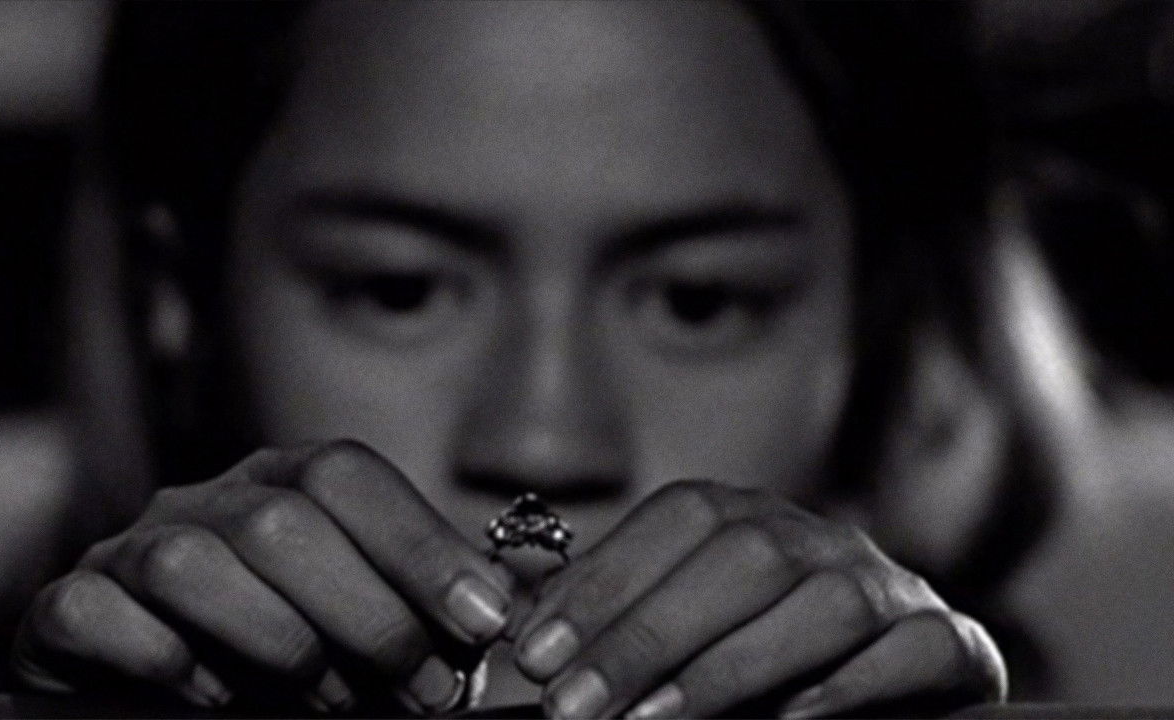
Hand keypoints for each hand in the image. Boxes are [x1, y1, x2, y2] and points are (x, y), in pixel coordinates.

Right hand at [13, 440, 513, 714]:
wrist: (155, 697)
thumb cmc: (277, 660)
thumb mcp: (356, 623)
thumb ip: (413, 607)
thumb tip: (503, 609)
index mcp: (278, 483)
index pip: (347, 473)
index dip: (421, 543)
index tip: (485, 619)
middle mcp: (202, 500)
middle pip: (283, 519)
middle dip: (370, 614)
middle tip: (424, 690)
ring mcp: (127, 550)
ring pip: (193, 562)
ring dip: (280, 642)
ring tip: (330, 702)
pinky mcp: (67, 609)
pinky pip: (100, 613)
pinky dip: (167, 663)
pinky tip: (214, 698)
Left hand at [513, 481, 1005, 718]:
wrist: (899, 694)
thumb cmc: (764, 666)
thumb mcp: (684, 634)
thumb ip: (618, 619)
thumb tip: (515, 623)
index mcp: (754, 520)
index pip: (677, 520)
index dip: (604, 582)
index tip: (534, 654)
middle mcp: (823, 540)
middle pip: (740, 554)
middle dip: (646, 632)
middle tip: (573, 706)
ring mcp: (890, 588)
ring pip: (822, 601)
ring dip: (728, 665)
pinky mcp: (951, 646)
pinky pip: (912, 651)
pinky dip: (849, 687)